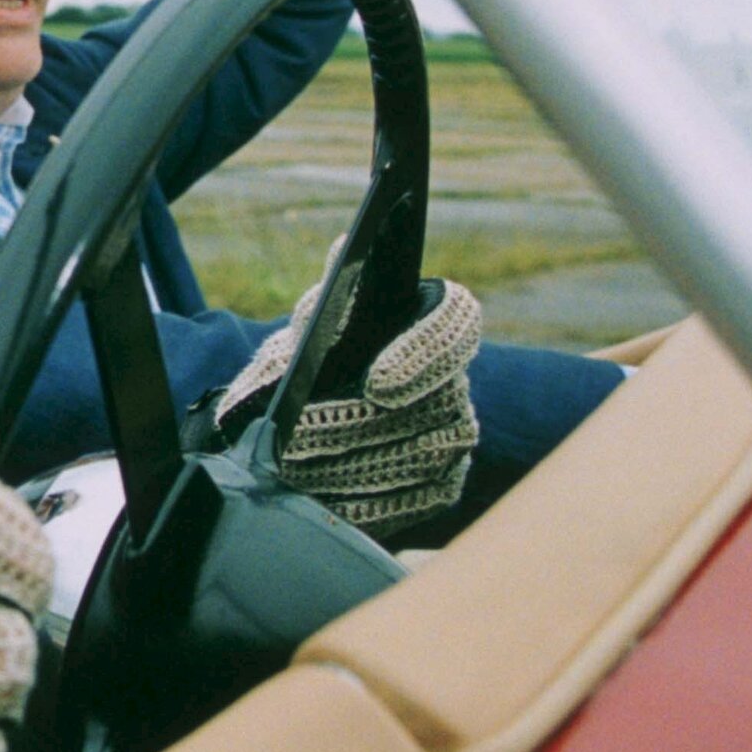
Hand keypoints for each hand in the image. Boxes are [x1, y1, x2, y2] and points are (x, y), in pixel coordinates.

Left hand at [212, 256, 481, 539]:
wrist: (296, 426)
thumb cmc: (309, 363)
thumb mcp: (308, 328)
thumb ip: (330, 294)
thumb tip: (346, 249)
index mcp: (429, 322)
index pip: (455, 320)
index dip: (426, 352)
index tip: (375, 383)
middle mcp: (454, 377)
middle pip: (433, 402)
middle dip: (360, 423)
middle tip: (303, 439)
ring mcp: (454, 431)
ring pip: (423, 453)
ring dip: (354, 464)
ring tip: (297, 470)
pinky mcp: (443, 481)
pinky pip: (420, 498)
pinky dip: (368, 502)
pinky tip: (324, 501)